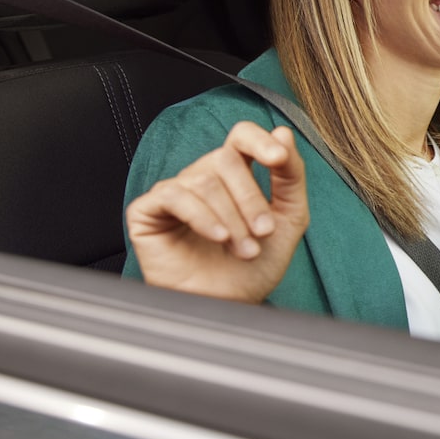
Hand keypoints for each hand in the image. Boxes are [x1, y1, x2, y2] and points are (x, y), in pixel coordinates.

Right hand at [125, 122, 309, 302]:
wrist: (229, 305)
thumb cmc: (255, 266)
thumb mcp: (288, 217)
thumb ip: (290, 175)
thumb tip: (283, 132)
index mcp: (236, 174)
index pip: (242, 136)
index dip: (259, 141)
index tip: (278, 158)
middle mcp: (203, 177)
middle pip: (226, 159)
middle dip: (251, 199)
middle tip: (263, 233)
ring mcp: (175, 192)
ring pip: (204, 181)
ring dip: (232, 218)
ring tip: (244, 249)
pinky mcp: (149, 210)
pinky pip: (174, 196)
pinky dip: (202, 217)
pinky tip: (217, 238)